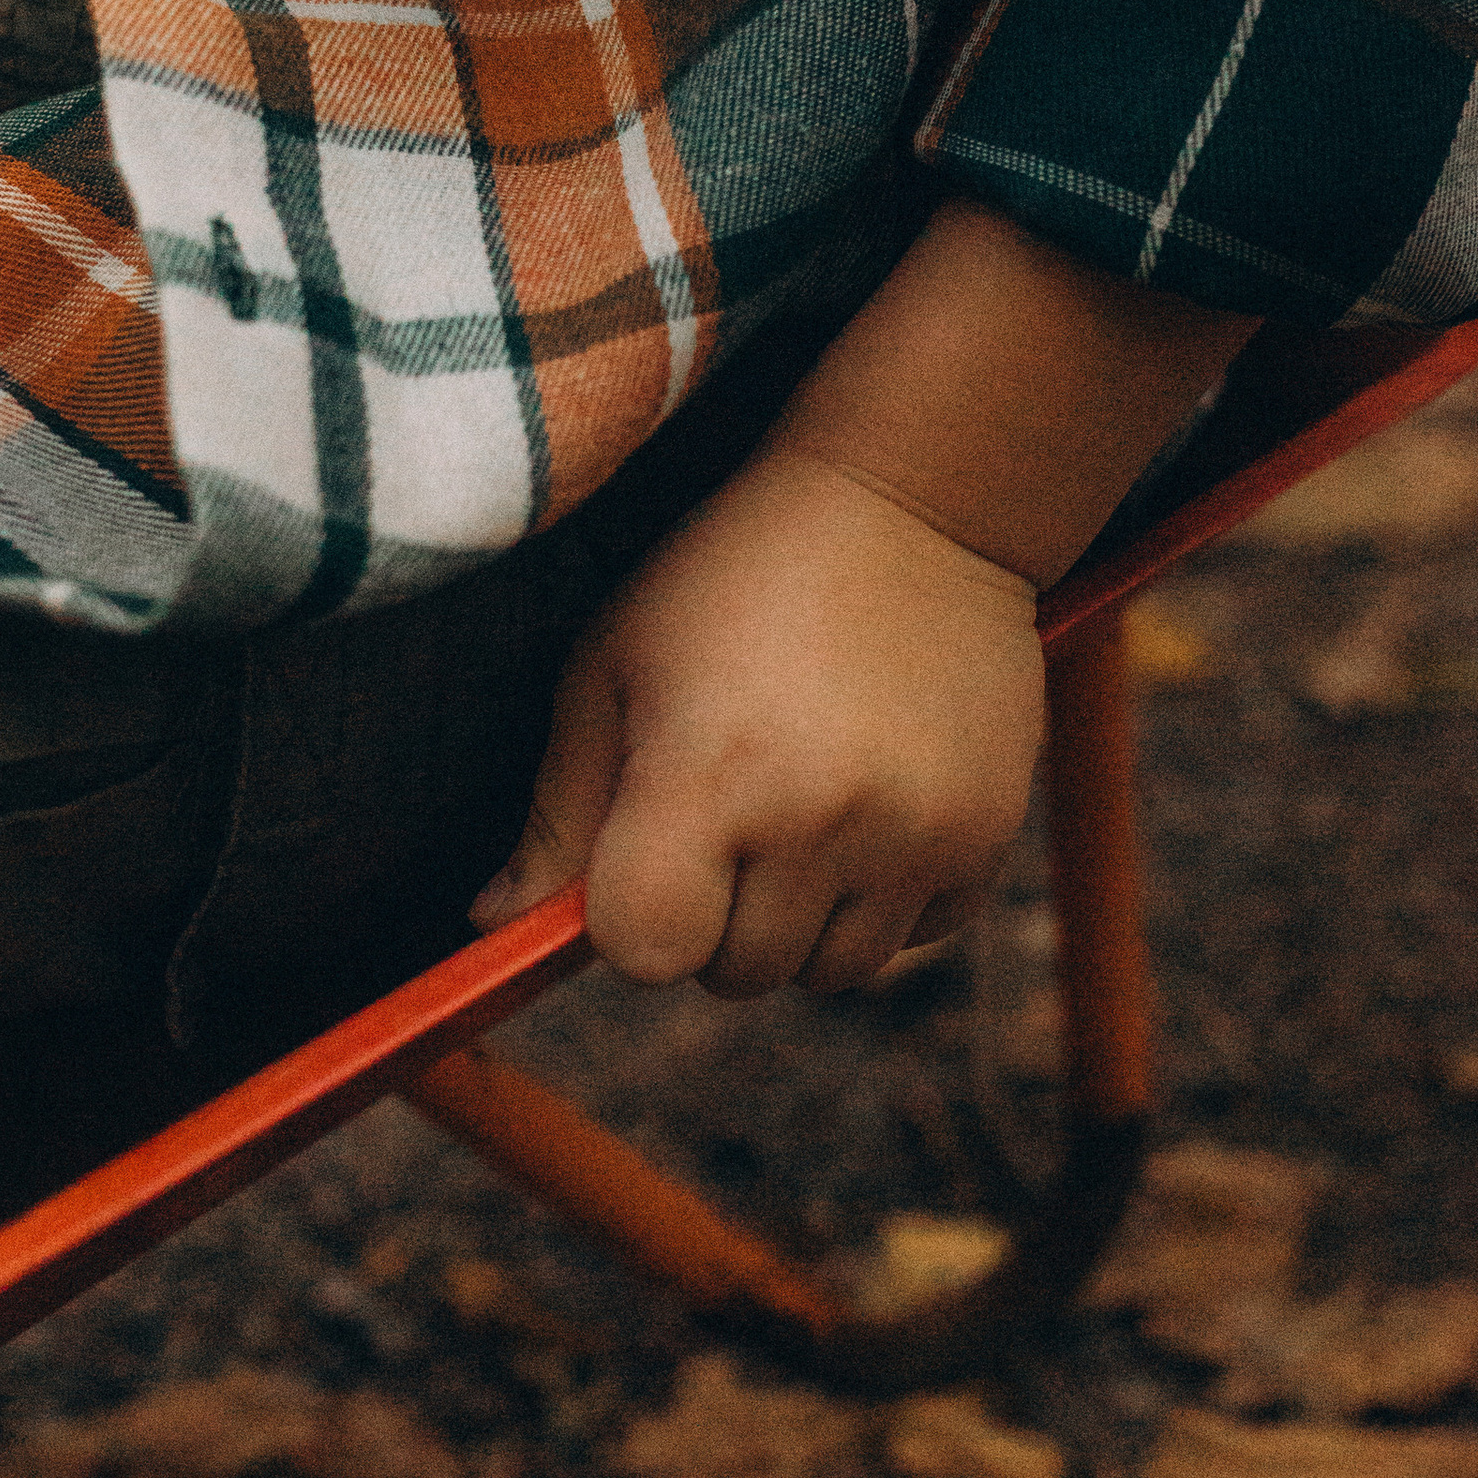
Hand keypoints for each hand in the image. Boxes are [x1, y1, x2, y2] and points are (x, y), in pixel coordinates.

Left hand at [470, 449, 1043, 996]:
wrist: (913, 503)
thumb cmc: (731, 577)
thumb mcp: (613, 665)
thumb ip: (555, 811)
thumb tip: (491, 929)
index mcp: (708, 774)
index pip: (646, 950)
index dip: (631, 917)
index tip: (646, 855)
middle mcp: (820, 818)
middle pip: (736, 974)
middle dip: (714, 918)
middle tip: (725, 814)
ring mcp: (916, 834)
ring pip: (831, 973)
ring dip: (799, 922)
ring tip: (796, 810)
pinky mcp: (986, 836)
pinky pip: (916, 937)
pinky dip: (884, 900)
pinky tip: (869, 805)